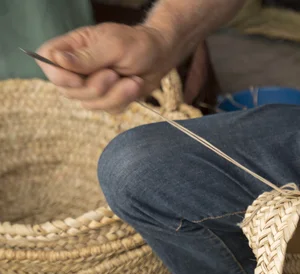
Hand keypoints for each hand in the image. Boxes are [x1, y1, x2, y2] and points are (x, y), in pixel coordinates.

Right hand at [37, 23, 175, 112]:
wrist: (160, 57)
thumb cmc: (138, 44)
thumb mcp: (114, 46)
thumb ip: (86, 56)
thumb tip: (56, 59)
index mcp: (73, 47)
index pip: (46, 59)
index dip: (57, 74)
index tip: (78, 78)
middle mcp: (77, 68)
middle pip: (67, 89)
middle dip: (95, 87)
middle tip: (114, 73)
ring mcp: (91, 86)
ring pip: (89, 104)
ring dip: (115, 95)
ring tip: (131, 79)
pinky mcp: (107, 99)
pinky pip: (108, 109)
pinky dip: (124, 100)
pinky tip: (134, 85)